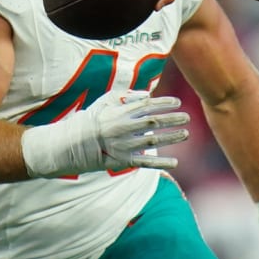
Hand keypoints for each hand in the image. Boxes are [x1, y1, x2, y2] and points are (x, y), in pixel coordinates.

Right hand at [22, 90, 189, 176]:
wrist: (72, 145)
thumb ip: (126, 96)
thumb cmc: (90, 119)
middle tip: (187, 117)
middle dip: (172, 119)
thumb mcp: (104, 101)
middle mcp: (124, 129)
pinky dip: (161, 164)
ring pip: (153, 142)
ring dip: (171, 138)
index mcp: (120, 114)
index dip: (164, 104)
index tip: (177, 102)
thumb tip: (147, 95)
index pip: (147, 106)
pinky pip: (145, 163)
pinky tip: (175, 162)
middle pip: (154, 123)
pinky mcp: (123, 161)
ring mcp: (124, 146)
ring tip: (185, 134)